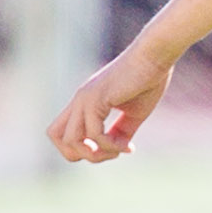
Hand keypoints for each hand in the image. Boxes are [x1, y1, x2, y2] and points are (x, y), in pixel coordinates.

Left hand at [49, 43, 173, 162]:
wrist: (155, 57)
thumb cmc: (148, 81)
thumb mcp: (133, 114)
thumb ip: (120, 132)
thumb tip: (116, 150)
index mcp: (85, 101)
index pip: (62, 131)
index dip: (80, 148)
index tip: (110, 148)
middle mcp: (79, 99)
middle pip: (56, 136)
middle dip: (78, 154)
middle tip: (108, 153)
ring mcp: (85, 98)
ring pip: (71, 140)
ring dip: (95, 154)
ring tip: (118, 150)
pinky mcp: (96, 98)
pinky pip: (94, 134)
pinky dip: (110, 146)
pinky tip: (126, 145)